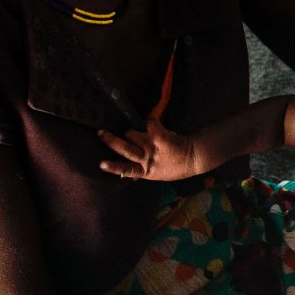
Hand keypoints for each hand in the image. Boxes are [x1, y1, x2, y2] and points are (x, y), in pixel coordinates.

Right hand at [99, 119, 215, 179]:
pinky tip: (152, 122)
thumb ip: (140, 169)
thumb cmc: (171, 165)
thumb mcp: (154, 172)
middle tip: (101, 133)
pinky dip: (150, 121)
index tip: (101, 163)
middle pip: (125, 149)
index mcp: (144, 171)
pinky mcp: (162, 137)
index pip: (125, 170)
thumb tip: (125, 168)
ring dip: (129, 132)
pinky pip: (150, 124)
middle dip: (111, 140)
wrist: (193, 159)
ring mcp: (153, 148)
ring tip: (128, 132)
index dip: (113, 167)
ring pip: (133, 136)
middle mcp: (147, 159)